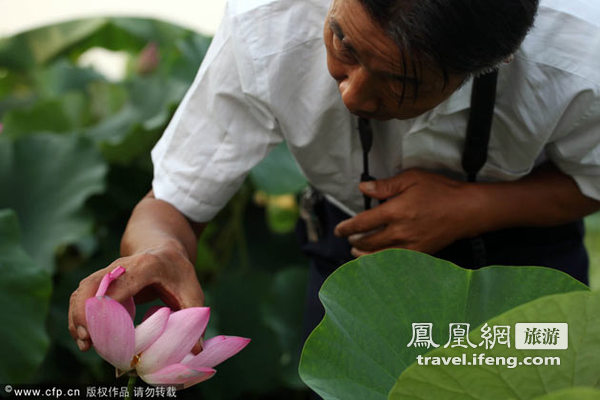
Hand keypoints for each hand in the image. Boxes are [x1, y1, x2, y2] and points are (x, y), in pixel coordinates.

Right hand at [68, 244, 203, 351]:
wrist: (164, 250)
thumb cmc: (179, 273)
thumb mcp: (192, 291)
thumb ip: (193, 317)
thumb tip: (196, 350)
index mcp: (146, 265)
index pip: (120, 283)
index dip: (107, 305)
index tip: (102, 330)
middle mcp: (121, 265)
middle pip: (93, 285)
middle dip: (85, 313)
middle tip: (89, 341)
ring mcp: (108, 271)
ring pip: (83, 290)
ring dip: (78, 317)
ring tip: (85, 344)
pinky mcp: (100, 280)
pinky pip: (82, 295)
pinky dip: (78, 315)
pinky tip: (84, 337)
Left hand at [334, 169, 479, 256]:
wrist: (467, 210)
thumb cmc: (441, 191)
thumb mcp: (412, 179)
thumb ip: (386, 185)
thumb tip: (363, 188)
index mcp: (396, 211)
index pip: (363, 222)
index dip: (347, 227)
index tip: (339, 229)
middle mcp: (400, 232)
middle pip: (368, 241)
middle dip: (354, 241)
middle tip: (348, 238)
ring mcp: (410, 246)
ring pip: (379, 256)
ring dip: (363, 255)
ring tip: (355, 252)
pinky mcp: (420, 254)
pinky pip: (394, 263)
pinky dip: (381, 263)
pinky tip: (376, 261)